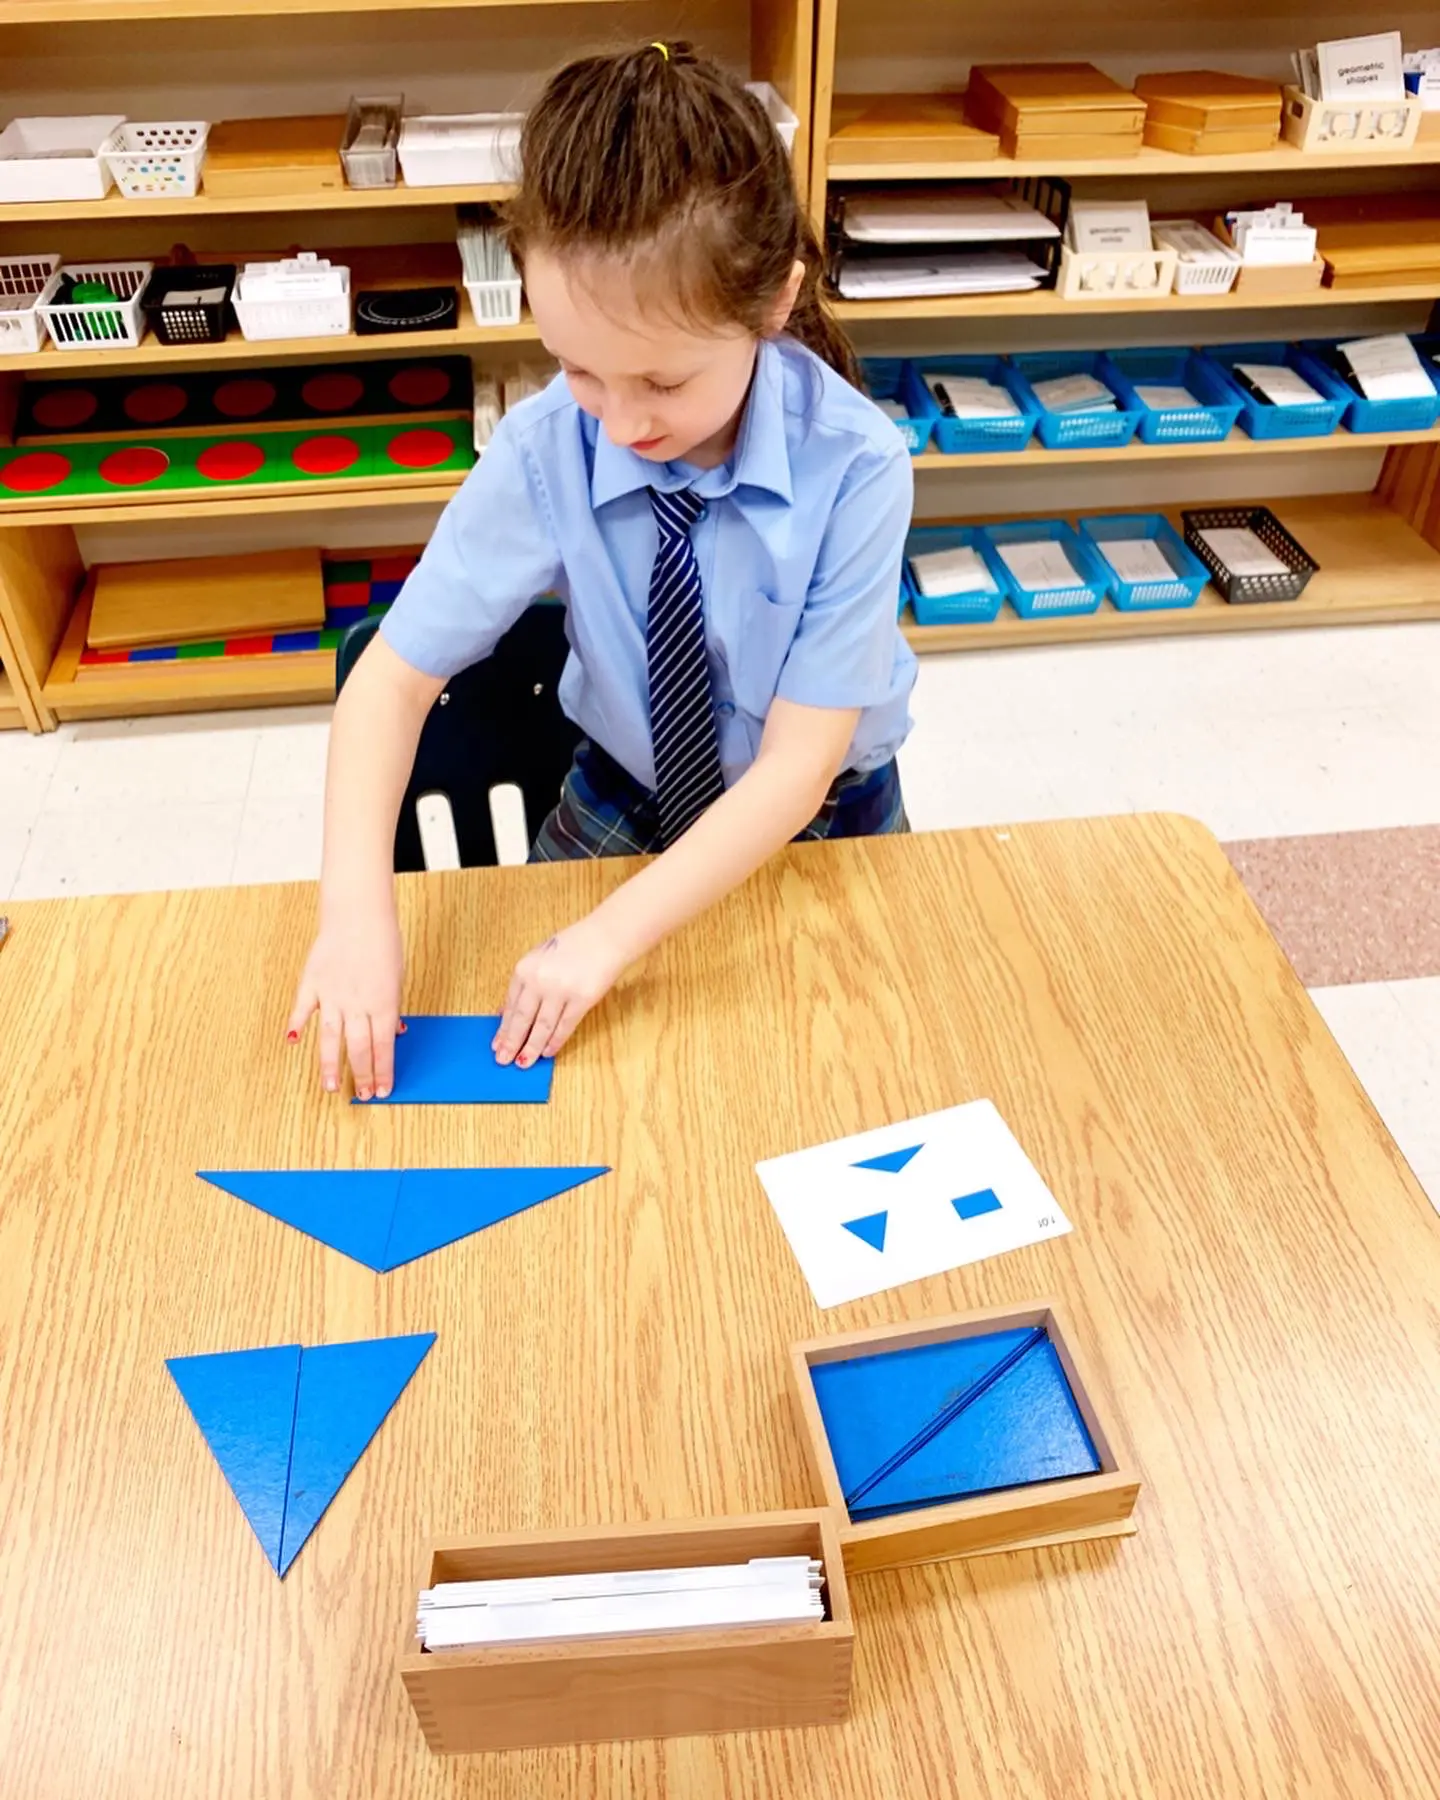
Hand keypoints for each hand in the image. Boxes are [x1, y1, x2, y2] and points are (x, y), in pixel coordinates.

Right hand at [286, 905, 404, 1098]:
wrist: (359, 915)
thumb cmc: (383, 944)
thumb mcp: (397, 979)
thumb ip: (391, 1008)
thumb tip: (395, 1032)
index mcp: (383, 1004)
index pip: (383, 1048)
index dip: (383, 1072)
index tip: (383, 1090)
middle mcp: (357, 1004)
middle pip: (359, 1048)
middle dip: (362, 1076)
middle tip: (363, 1096)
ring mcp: (332, 995)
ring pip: (330, 1038)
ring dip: (331, 1065)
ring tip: (331, 1087)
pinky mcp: (312, 983)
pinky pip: (302, 1009)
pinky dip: (296, 1025)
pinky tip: (293, 1042)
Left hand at [492, 914, 629, 1066]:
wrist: (605, 937)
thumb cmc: (573, 946)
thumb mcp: (539, 959)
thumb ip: (524, 984)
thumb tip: (507, 1011)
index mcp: (524, 969)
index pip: (510, 1006)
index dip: (503, 1029)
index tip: (497, 1044)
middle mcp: (539, 981)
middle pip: (522, 1020)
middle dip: (512, 1043)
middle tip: (503, 1060)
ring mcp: (560, 991)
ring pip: (542, 1027)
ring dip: (531, 1048)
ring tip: (524, 1062)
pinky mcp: (581, 1000)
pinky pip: (564, 1026)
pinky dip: (555, 1041)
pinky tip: (547, 1051)